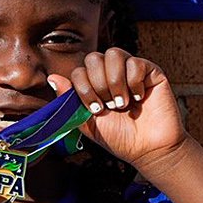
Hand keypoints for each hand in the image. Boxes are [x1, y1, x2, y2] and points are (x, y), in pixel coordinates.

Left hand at [54, 48, 187, 170]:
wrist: (148, 149)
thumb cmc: (119, 137)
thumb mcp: (88, 122)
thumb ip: (70, 101)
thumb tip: (52, 78)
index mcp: (95, 84)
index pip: (79, 70)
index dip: (84, 88)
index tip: (95, 109)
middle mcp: (111, 73)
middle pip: (94, 58)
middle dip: (98, 84)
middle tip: (109, 105)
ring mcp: (131, 70)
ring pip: (114, 54)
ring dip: (115, 81)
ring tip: (122, 102)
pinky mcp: (151, 72)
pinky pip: (136, 62)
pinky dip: (135, 82)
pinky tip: (139, 97)